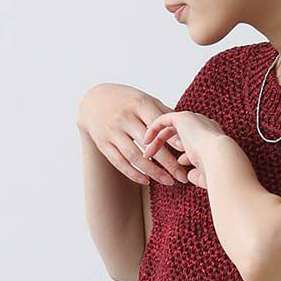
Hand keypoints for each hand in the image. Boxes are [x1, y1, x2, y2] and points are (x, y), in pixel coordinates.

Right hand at [77, 83, 191, 186]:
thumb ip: (162, 113)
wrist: (94, 101)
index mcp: (138, 104)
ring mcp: (112, 131)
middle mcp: (123, 117)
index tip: (186, 151)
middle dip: (167, 162)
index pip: (157, 124)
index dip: (171, 138)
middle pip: (148, 144)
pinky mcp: (103, 144)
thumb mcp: (144, 99)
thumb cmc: (127, 101)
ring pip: (134, 156)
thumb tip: (183, 129)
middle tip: (182, 176)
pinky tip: (147, 181)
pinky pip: (119, 163)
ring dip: (153, 172)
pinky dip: (133, 174)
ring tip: (169, 182)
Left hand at [138, 108, 226, 189]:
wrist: (220, 158)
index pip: (194, 141)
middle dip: (167, 146)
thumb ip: (197, 172)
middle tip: (154, 158)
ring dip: (157, 141)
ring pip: (171, 127)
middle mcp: (204, 125)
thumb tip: (189, 176)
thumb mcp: (206, 173)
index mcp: (213, 137)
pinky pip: (163, 120)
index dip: (184, 153)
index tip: (176, 166)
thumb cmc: (217, 170)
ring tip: (147, 153)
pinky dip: (153, 130)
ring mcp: (194, 119)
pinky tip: (146, 142)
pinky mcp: (183, 117)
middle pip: (181, 133)